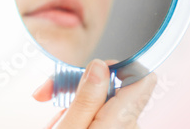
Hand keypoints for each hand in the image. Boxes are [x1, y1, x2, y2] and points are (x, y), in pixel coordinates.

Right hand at [32, 59, 156, 128]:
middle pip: (113, 87)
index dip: (114, 67)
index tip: (88, 69)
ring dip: (73, 99)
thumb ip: (87, 97)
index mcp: (121, 123)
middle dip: (80, 84)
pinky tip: (60, 121)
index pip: (140, 78)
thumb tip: (100, 66)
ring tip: (49, 109)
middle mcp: (127, 128)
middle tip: (49, 92)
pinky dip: (77, 112)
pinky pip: (97, 114)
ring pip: (101, 99)